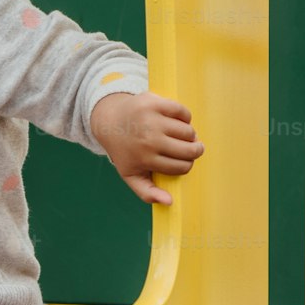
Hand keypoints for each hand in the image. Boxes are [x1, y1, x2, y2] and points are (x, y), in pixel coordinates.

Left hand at [90, 91, 204, 205]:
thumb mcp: (131, 175)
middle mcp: (148, 140)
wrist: (109, 122)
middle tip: (192, 147)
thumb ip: (148, 192)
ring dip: (189, 134)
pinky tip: (177, 121)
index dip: (186, 165)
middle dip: (195, 150)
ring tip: (181, 135)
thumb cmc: (125, 151)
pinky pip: (183, 112)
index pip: (182, 167)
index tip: (183, 161)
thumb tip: (169, 202)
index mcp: (145, 159)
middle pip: (190, 149)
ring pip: (189, 131)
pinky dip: (185, 117)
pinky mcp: (153, 102)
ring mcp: (151, 120)